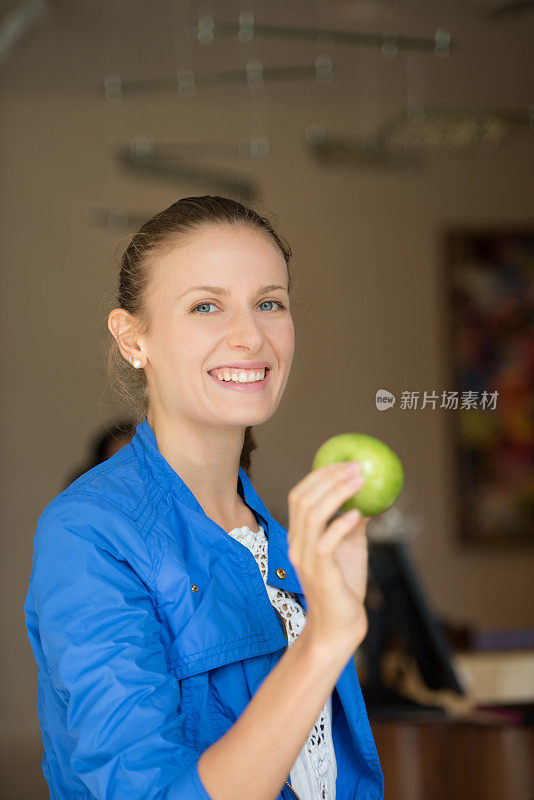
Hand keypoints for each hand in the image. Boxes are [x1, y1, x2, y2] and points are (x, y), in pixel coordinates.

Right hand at [287, 462, 369, 651]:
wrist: (339, 627)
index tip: (344, 462)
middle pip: (302, 500)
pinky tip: (358, 514)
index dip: (319, 475)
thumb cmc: (344, 587)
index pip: (300, 496)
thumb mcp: (350, 547)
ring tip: (360, 481)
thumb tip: (371, 497)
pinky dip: (341, 524)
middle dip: (328, 478)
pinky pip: (326, 542)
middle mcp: (296, 544)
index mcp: (299, 536)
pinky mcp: (320, 573)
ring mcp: (305, 559)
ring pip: (312, 515)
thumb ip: (353, 523)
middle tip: (355, 466)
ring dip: (337, 494)